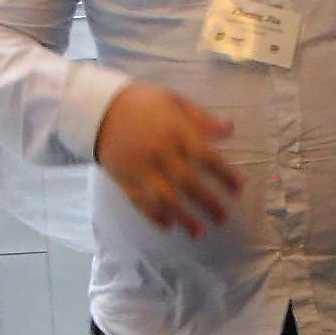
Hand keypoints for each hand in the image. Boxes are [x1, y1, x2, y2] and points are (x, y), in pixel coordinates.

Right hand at [94, 82, 239, 236]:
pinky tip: (168, 226)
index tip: (237, 190)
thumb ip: (202, 118)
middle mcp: (160, 153)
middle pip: (188, 183)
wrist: (98, 108)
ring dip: (184, 218)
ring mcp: (140, 168)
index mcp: (175, 131)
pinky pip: (140, 202)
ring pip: (165, 199)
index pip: (206, 157)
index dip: (224, 175)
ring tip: (199, 233)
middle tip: (223, 218)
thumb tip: (230, 130)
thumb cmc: (142, 102)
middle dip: (208, 203)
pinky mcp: (124, 178)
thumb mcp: (174, 101)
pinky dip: (155, 216)